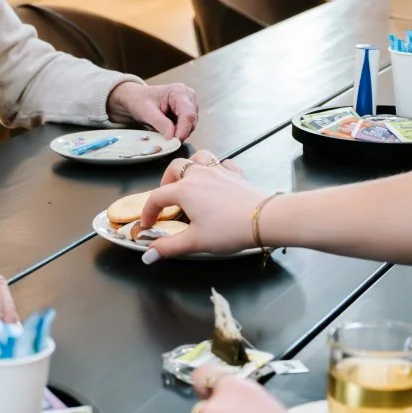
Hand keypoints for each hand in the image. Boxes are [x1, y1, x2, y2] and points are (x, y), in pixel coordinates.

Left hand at [109, 80, 198, 140]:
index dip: (183, 130)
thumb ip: (160, 123)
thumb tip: (172, 136)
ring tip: (163, 129)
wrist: (137, 98)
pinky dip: (178, 130)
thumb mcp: (147, 112)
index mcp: (179, 91)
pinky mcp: (188, 111)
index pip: (188, 114)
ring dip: (179, 132)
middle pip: (191, 120)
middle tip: (165, 137)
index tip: (174, 141)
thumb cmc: (140, 100)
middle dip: (180, 132)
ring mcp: (190, 103)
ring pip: (191, 125)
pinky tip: (167, 128)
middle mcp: (188, 96)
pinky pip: (187, 126)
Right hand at [138, 154, 266, 259]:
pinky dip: (216, 168)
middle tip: (166, 198)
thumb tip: (148, 255)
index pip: (157, 197)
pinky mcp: (236, 174)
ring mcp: (219, 171)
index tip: (148, 224)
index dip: (149, 211)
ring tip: (189, 180)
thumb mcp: (195, 242)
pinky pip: (223, 163)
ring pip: (199, 157)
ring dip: (190, 166)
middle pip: (175, 168)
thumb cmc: (228, 230)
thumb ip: (168, 247)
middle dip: (166, 181)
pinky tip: (217, 179)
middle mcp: (199, 175)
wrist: (264, 219)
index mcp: (184, 190)